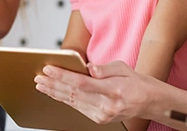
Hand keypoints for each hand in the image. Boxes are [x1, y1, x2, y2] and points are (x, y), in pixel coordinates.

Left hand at [35, 60, 151, 123]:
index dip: (63, 76)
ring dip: (55, 92)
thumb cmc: (135, 82)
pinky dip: (64, 99)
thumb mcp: (123, 68)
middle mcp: (106, 106)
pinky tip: (54, 93)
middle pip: (73, 94)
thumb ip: (104, 69)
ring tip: (41, 84)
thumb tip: (87, 68)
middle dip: (53, 84)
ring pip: (73, 102)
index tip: (48, 69)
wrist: (147, 102)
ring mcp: (102, 115)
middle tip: (39, 77)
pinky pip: (77, 108)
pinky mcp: (99, 119)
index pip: (82, 83)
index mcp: (113, 90)